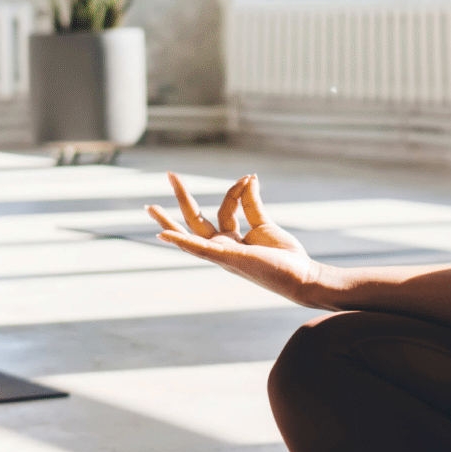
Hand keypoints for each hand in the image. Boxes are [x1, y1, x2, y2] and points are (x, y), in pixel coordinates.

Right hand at [147, 173, 330, 304]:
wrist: (300, 276)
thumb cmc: (284, 255)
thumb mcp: (264, 224)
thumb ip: (252, 203)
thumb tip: (248, 179)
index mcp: (231, 240)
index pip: (225, 208)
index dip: (235, 190)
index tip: (250, 177)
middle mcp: (222, 247)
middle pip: (195, 220)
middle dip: (182, 197)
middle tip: (170, 174)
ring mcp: (221, 254)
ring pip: (190, 234)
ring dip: (169, 221)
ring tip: (149, 207)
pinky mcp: (226, 258)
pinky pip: (198, 249)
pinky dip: (180, 241)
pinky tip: (163, 235)